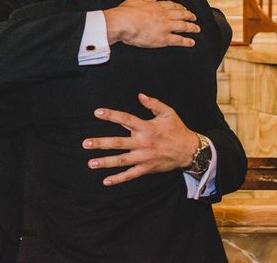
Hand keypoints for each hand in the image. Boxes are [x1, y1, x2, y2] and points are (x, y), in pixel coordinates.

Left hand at [82, 93, 199, 185]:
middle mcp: (143, 143)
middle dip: (101, 143)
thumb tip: (140, 95)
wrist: (190, 151)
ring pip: (122, 160)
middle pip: (118, 143)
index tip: (97, 112)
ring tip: (91, 163)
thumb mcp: (168, 113)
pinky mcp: (146, 168)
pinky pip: (130, 175)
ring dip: (105, 162)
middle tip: (85, 144)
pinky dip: (118, 178)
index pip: (125, 119)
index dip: (111, 115)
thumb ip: (153, 103)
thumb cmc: (177, 129)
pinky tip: (106, 181)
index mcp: (146, 127)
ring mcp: (144, 157)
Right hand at [104, 0, 199, 47]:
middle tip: (194, 17)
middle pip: (180, 14)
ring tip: (197, 29)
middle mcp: (163, 15)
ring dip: (192, 27)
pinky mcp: (163, 38)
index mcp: (156, 6)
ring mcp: (165, 27)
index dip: (179, 7)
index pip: (171, 5)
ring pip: (183, 26)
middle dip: (189, 15)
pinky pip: (178, 40)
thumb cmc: (125, 12)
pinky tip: (191, 42)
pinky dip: (186, 41)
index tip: (183, 8)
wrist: (123, 23)